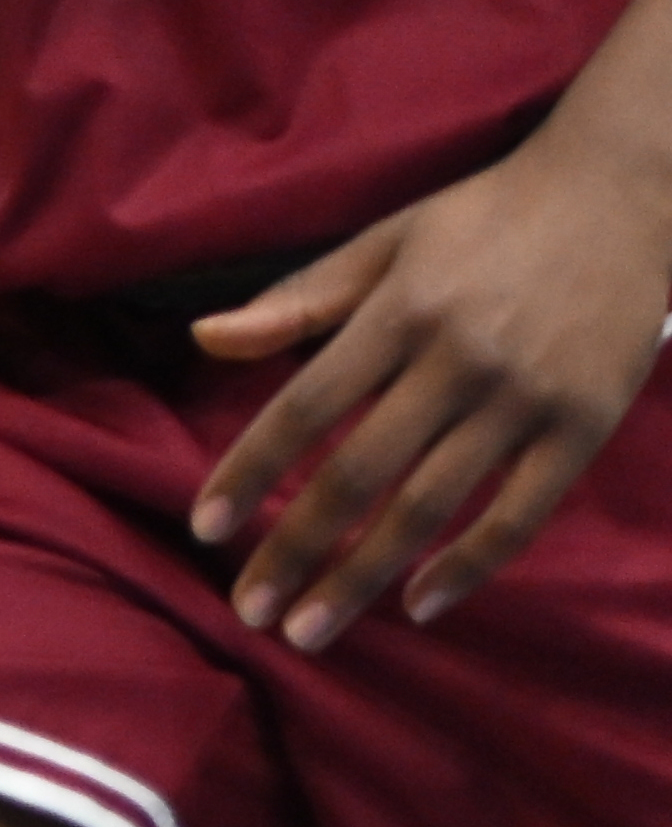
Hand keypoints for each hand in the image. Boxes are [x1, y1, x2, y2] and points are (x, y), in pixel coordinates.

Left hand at [187, 132, 671, 646]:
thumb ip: (300, 300)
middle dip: (297, 549)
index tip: (204, 526)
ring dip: (365, 577)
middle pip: (359, 474)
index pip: (303, 407)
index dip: (250, 471)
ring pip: (430, 508)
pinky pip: (519, 514)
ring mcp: (524, 401)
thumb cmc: (486, 218)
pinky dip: (469, 565)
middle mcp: (456, 361)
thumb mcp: (385, 241)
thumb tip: (203, 339)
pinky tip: (421, 603)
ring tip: (311, 629)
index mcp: (397, 312)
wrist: (624, 197)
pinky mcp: (583, 428)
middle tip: (251, 611)